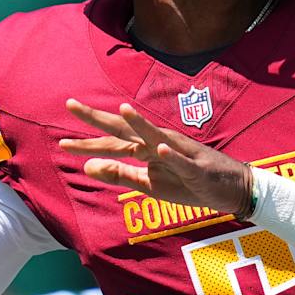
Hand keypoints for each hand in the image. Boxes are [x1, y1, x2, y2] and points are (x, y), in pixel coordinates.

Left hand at [61, 100, 254, 215]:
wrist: (232, 189)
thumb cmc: (189, 184)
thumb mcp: (149, 184)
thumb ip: (120, 174)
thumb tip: (87, 167)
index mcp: (146, 150)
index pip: (111, 143)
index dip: (87, 142)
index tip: (61, 142)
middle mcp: (159, 145)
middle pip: (125, 130)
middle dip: (99, 118)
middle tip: (71, 105)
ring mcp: (180, 154)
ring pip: (156, 137)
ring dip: (139, 124)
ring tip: (121, 111)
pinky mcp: (197, 169)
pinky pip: (183, 162)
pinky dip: (172, 156)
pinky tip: (160, 149)